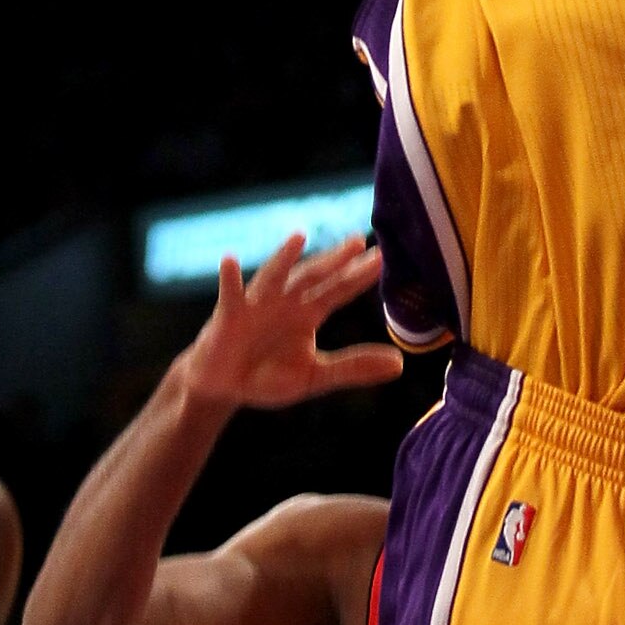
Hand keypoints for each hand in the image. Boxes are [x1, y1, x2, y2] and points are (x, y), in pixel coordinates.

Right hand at [173, 236, 401, 410]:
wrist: (224, 386)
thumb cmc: (268, 375)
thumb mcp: (315, 376)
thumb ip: (353, 367)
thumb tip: (400, 364)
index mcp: (308, 311)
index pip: (338, 290)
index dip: (358, 276)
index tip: (381, 258)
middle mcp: (285, 301)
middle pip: (313, 276)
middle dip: (333, 260)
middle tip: (357, 241)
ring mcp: (256, 304)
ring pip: (274, 276)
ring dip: (284, 257)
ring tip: (299, 237)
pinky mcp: (228, 316)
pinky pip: (229, 294)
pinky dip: (229, 278)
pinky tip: (229, 261)